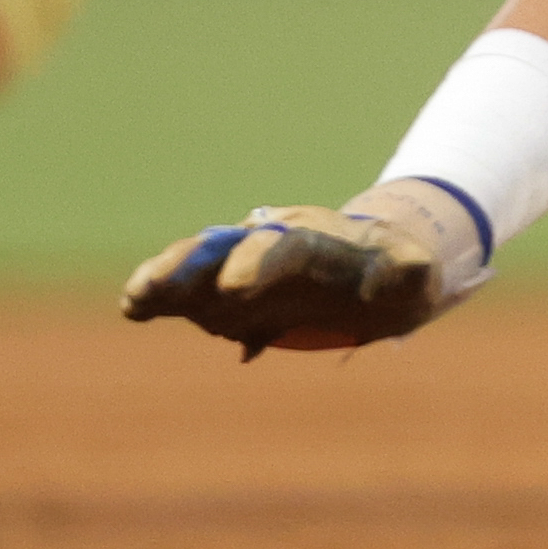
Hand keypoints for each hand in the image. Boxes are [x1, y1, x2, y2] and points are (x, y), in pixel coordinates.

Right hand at [120, 178, 488, 357]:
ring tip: (135, 298)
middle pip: (225, 248)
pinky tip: (133, 310)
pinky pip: (187, 292)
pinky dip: (160, 298)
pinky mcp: (224, 293)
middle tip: (158, 286)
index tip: (237, 290)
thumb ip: (408, 270)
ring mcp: (241, 266)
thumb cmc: (394, 275)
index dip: (260, 265)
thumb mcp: (411, 273)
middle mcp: (269, 244)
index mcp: (316, 238)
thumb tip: (414, 269)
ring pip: (197, 266)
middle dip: (192, 266)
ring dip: (165, 279)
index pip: (286, 248)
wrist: (372, 271)